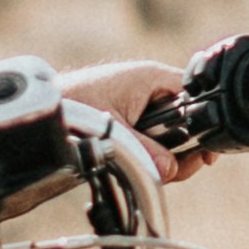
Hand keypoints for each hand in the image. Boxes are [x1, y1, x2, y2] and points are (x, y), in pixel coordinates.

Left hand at [66, 57, 207, 187]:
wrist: (42, 108)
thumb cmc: (74, 104)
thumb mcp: (115, 129)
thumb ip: (145, 151)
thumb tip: (170, 170)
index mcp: (153, 78)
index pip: (195, 96)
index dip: (204, 124)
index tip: (206, 152)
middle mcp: (150, 89)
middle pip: (185, 122)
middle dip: (181, 150)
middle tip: (173, 169)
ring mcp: (140, 105)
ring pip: (168, 136)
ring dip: (162, 157)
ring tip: (148, 166)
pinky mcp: (129, 120)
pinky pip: (151, 140)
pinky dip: (147, 156)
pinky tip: (137, 164)